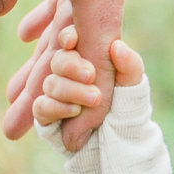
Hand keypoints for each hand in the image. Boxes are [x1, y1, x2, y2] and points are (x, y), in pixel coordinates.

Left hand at [0, 0, 146, 148]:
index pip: (96, 52)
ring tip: (15, 95)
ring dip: (49, 55)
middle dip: (49, 89)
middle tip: (14, 132)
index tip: (66, 142)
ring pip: (81, 17)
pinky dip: (58, 15)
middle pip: (84, 44)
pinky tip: (29, 35)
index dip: (82, 101)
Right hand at [31, 26, 145, 130]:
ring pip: (50, 83)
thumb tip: (117, 47)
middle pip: (57, 60)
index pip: (68, 38)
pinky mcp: (46, 113)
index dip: (66, 36)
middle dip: (71, 66)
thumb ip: (129, 65)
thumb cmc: (126, 103)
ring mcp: (54, 92)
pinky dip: (57, 107)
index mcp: (83, 55)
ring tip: (95, 98)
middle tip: (91, 75)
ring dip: (70, 90)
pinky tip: (75, 110)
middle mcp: (65, 72)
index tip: (72, 40)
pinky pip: (41, 107)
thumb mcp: (132, 83)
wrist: (121, 137)